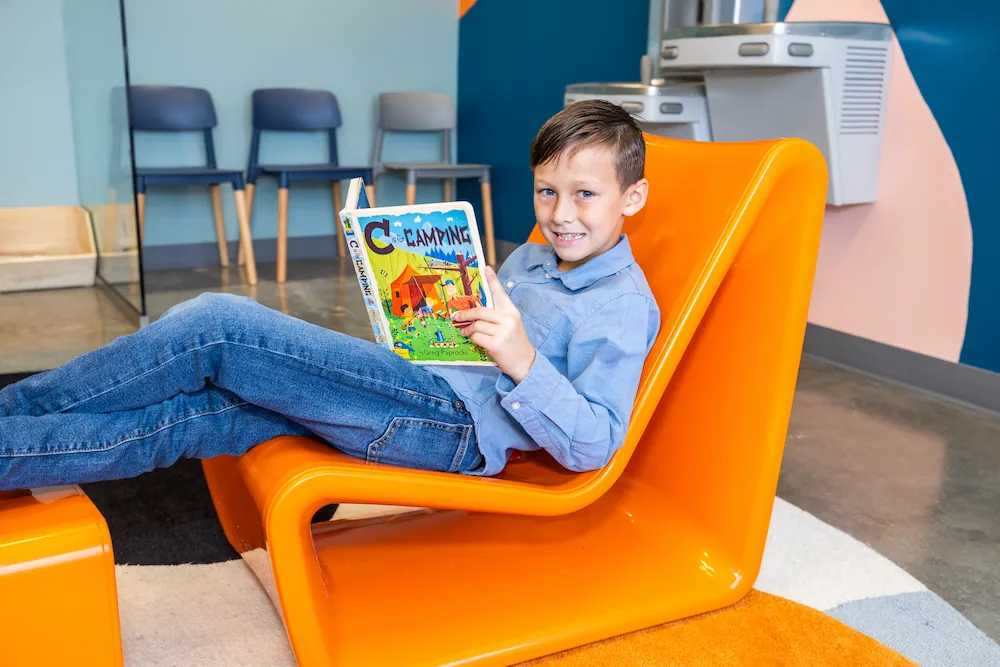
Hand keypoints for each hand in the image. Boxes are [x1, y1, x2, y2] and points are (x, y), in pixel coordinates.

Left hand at [453, 266, 536, 382]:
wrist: (525, 362)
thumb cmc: (514, 341)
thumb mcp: (510, 324)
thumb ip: (497, 315)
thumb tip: (476, 310)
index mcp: (511, 311)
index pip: (500, 293)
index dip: (493, 280)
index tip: (486, 268)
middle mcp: (508, 319)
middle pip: (480, 311)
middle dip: (466, 314)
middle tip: (457, 317)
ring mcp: (503, 332)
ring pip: (477, 325)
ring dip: (468, 329)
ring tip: (466, 332)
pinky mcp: (496, 344)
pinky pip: (477, 337)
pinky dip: (473, 338)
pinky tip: (474, 340)